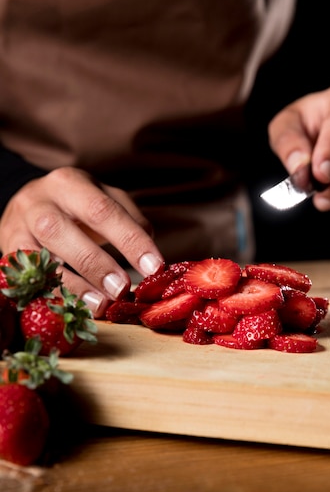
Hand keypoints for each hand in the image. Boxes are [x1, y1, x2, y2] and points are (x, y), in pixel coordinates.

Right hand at [0, 167, 163, 316]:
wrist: (30, 205)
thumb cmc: (77, 208)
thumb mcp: (106, 200)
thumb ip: (131, 221)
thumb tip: (151, 255)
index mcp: (71, 183)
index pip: (102, 210)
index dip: (129, 240)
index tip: (153, 267)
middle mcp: (40, 201)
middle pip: (62, 231)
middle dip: (96, 263)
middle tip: (122, 289)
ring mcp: (19, 226)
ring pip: (40, 256)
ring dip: (73, 285)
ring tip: (101, 305)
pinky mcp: (9, 250)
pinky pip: (28, 277)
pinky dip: (51, 294)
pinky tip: (73, 307)